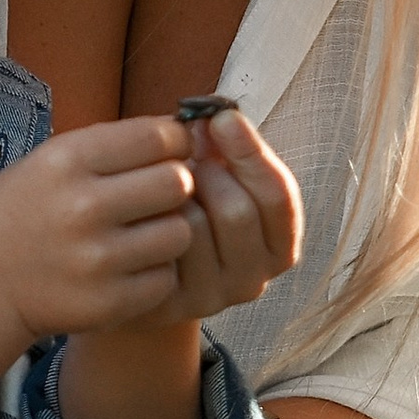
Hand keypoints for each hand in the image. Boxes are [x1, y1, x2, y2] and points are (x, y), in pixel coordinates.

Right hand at [0, 119, 210, 344]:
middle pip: (177, 182)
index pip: (158, 137)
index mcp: (67, 161)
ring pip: (180, 231)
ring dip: (169, 230)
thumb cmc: (20, 214)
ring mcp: (96, 259)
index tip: (173, 152)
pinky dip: (156, 272)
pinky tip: (129, 267)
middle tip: (158, 197)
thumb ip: (111, 146)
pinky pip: (166, 277)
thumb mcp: (48, 162)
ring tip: (142, 234)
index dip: (176, 142)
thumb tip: (182, 132)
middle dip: (176, 186)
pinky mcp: (107, 302)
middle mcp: (82, 207)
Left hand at [164, 111, 301, 322]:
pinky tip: (143, 212)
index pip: (280, 197)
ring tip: (165, 187)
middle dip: (210, 172)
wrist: (139, 265)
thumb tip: (215, 114)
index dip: (253, 152)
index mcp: (278, 245)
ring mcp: (212, 297)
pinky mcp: (169, 304)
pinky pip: (158, 248)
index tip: (224, 119)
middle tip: (189, 158)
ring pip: (195, 227)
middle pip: (239, 211)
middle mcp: (253, 278)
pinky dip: (148, 218)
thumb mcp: (216, 176)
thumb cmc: (187, 208)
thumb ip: (226, 149)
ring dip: (175, 195)